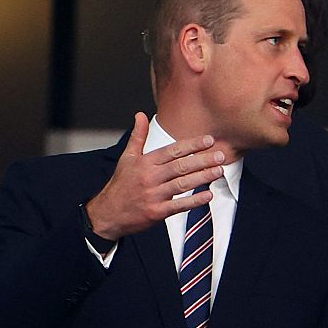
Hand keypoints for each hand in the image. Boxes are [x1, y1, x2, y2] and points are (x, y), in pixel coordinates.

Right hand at [85, 112, 224, 240]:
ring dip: (203, 177)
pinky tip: (208, 195)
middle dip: (203, 160)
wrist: (107, 214)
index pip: (172, 151)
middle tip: (221, 155)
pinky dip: (194, 200)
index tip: (209, 141)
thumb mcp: (126, 157)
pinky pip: (179, 205)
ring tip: (218, 171)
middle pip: (181, 166)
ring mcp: (154, 195)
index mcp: (145, 162)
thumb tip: (140, 114)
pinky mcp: (156, 212)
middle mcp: (150, 177)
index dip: (192, 145)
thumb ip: (138, 136)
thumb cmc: (120, 185)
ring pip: (182, 184)